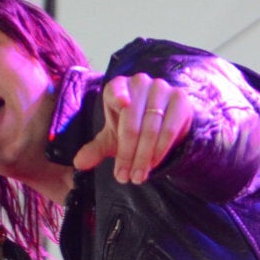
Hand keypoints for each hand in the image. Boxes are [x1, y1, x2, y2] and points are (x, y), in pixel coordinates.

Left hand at [74, 73, 192, 183]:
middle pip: (132, 120)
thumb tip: (79, 163)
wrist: (164, 123)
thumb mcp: (113, 138)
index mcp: (118, 86)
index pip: (115, 91)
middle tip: (124, 177)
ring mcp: (162, 88)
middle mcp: (140, 82)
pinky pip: (169, 128)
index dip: (118, 96)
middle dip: (127, 153)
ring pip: (151, 127)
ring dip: (143, 157)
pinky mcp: (180, 99)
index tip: (122, 105)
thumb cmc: (133, 126)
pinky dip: (160, 149)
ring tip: (137, 176)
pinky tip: (153, 164)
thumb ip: (96, 149)